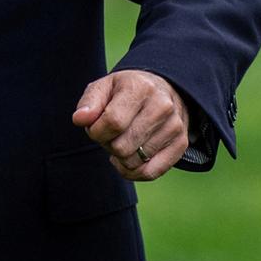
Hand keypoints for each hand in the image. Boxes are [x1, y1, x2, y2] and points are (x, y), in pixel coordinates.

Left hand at [71, 70, 188, 181]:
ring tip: (124, 139)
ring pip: (134, 162)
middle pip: (121, 147)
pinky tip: (131, 157)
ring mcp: (174, 126)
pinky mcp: (181, 144)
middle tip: (112, 133)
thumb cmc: (126, 91)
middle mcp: (162, 106)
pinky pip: (150, 173)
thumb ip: (89, 103)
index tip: (95, 127)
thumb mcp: (105, 88)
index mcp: (140, 88)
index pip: (112, 122)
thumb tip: (80, 119)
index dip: (96, 131)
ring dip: (121, 157)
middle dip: (108, 145)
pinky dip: (134, 172)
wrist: (162, 90)